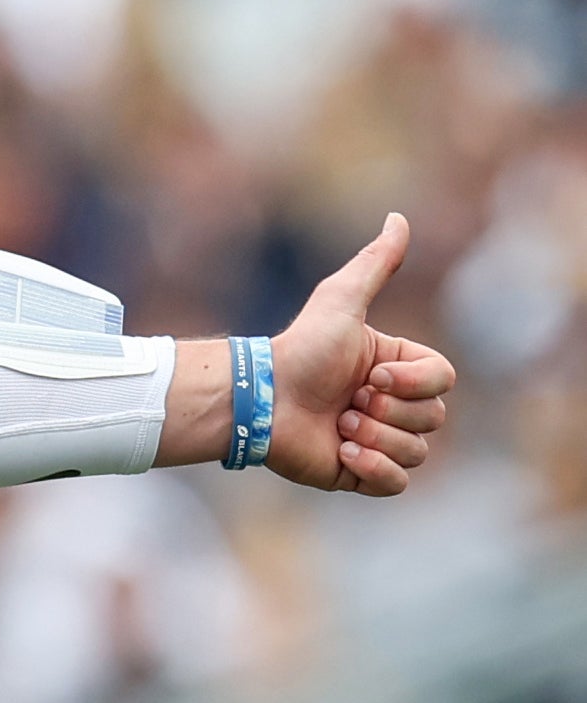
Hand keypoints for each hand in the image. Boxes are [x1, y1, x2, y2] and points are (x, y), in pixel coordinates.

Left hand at [270, 213, 456, 495]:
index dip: (414, 382)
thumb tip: (398, 219)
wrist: (259, 400)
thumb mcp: (341, 301)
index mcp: (396, 369)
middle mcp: (391, 405)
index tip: (373, 374)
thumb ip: (375, 264)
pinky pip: (397, 483)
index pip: (443, 381)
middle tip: (348, 400)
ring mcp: (376, 441)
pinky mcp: (358, 475)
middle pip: (433, 418)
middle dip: (390, 410)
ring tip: (338, 424)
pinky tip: (342, 451)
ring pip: (417, 452)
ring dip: (377, 437)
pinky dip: (374, 470)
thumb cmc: (299, 349)